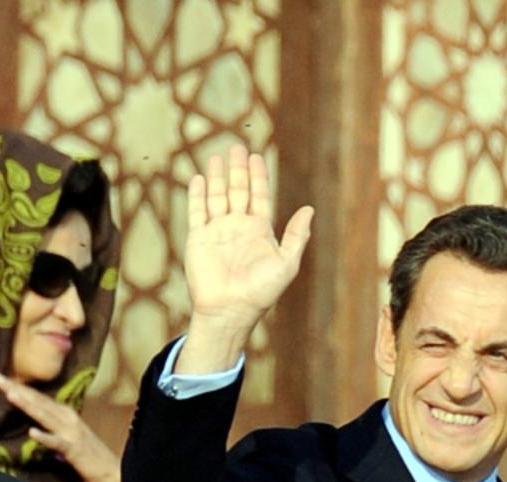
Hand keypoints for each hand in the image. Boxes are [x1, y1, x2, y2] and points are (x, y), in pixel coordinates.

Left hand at [0, 372, 120, 481]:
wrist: (112, 471)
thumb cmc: (89, 455)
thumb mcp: (68, 435)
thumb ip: (53, 426)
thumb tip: (32, 421)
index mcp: (66, 414)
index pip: (39, 398)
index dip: (20, 387)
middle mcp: (69, 419)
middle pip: (39, 402)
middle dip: (17, 389)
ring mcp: (72, 433)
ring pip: (46, 417)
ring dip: (28, 405)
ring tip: (10, 395)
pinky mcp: (75, 449)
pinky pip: (57, 443)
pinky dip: (45, 437)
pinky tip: (32, 432)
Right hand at [181, 145, 313, 364]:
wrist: (231, 309)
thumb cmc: (261, 290)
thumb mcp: (287, 262)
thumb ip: (297, 236)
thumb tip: (310, 210)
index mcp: (259, 231)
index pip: (259, 196)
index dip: (258, 176)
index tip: (256, 156)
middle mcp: (238, 227)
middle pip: (238, 191)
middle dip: (238, 170)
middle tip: (237, 148)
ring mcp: (217, 231)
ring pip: (216, 197)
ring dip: (216, 177)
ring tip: (216, 156)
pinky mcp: (198, 238)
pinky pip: (196, 212)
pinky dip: (197, 195)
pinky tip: (198, 178)